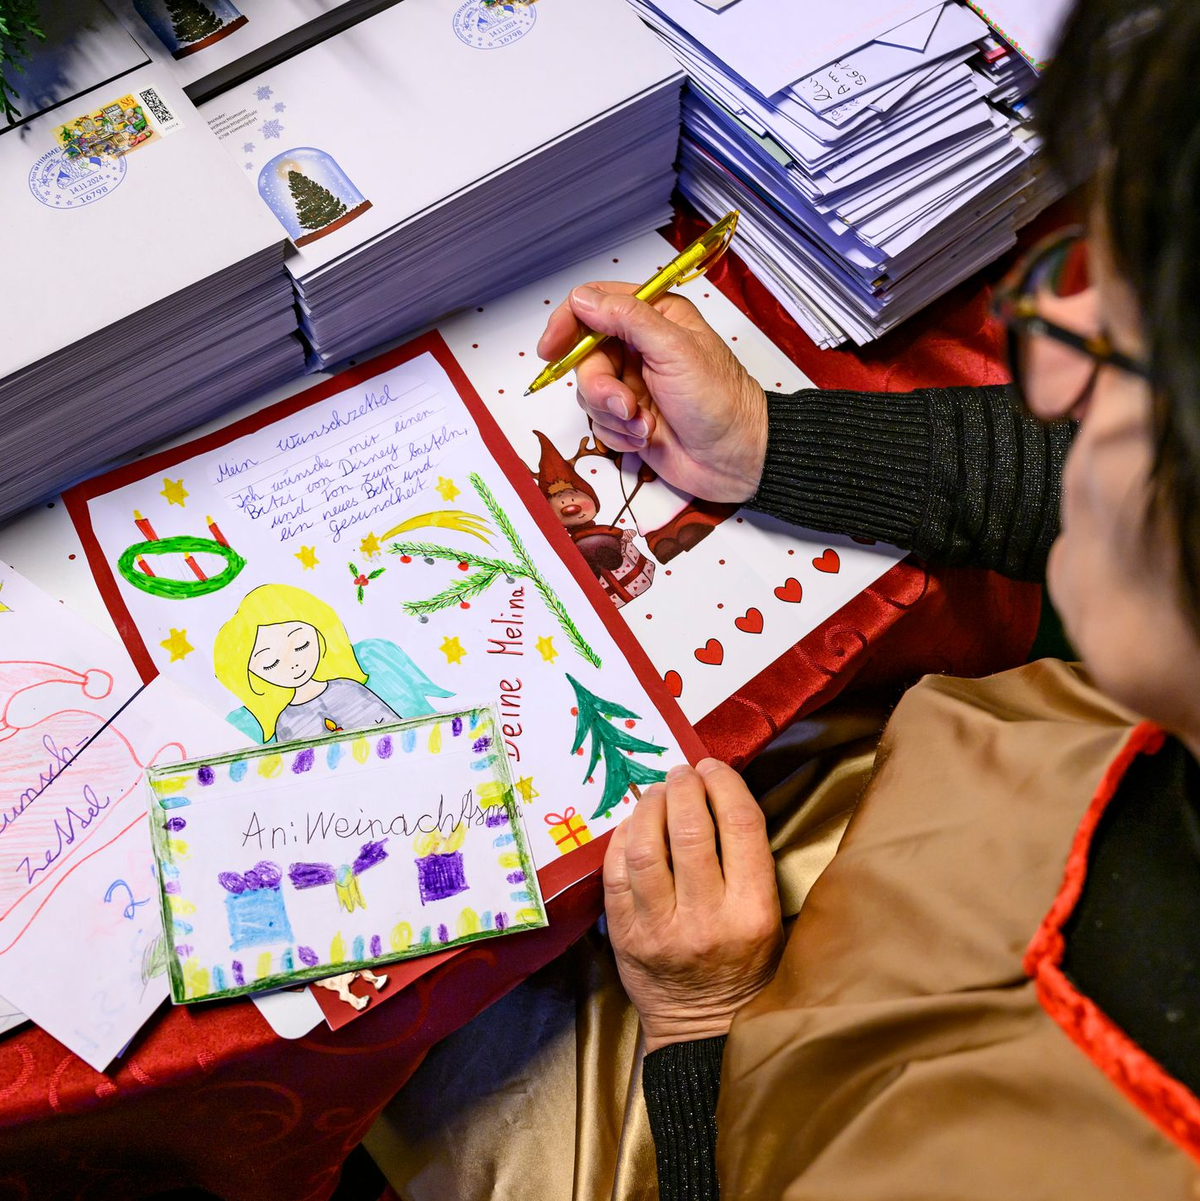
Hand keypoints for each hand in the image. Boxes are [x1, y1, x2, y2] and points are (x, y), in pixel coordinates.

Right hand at [536, 283, 768, 502]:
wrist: (736, 458)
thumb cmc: (719, 400)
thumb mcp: (674, 349)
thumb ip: (627, 318)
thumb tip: (583, 299)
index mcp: (654, 317)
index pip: (594, 306)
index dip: (567, 324)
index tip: (552, 349)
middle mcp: (639, 347)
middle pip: (585, 357)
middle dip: (600, 387)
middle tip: (625, 405)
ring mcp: (633, 385)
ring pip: (589, 394)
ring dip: (613, 415)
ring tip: (646, 426)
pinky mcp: (629, 419)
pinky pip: (599, 423)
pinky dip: (619, 435)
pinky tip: (647, 438)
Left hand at [603, 759, 782, 1052]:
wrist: (704, 1033)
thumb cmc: (746, 970)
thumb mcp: (771, 922)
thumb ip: (751, 865)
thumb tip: (720, 798)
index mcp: (753, 913)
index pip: (741, 828)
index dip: (726, 786)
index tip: (715, 768)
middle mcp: (706, 919)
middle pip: (690, 830)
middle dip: (685, 787)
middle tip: (682, 772)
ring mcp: (659, 929)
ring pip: (646, 848)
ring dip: (650, 807)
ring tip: (656, 792)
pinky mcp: (624, 936)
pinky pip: (615, 875)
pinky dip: (622, 839)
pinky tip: (633, 825)